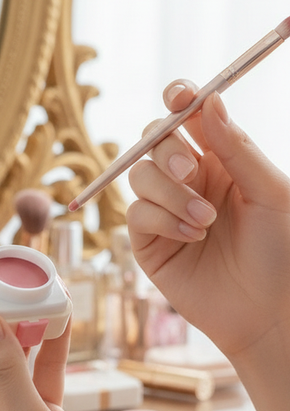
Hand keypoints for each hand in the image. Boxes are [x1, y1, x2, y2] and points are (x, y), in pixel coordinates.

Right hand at [126, 82, 289, 359]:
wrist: (267, 313)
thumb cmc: (279, 252)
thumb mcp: (270, 193)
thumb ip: (238, 148)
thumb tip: (210, 101)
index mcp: (220, 160)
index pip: (188, 117)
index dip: (178, 99)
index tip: (179, 96)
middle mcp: (188, 180)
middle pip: (153, 140)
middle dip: (167, 150)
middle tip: (189, 169)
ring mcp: (164, 210)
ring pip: (140, 176)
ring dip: (171, 194)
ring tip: (206, 221)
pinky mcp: (148, 243)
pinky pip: (135, 214)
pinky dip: (162, 220)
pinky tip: (192, 237)